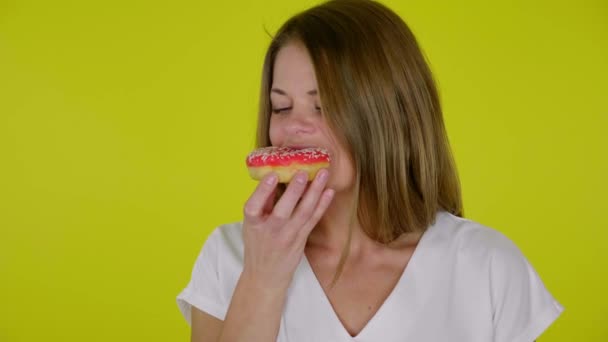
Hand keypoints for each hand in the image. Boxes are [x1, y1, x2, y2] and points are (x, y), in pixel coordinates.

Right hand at [241, 169, 334, 290]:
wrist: (266, 275)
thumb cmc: (258, 244)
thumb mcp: (251, 225)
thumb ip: (262, 203)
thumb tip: (274, 176)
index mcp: (252, 224)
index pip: (254, 206)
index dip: (263, 190)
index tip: (272, 174)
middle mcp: (270, 230)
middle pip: (283, 209)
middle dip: (295, 190)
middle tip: (304, 172)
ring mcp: (288, 236)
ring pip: (303, 212)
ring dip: (315, 192)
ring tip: (324, 174)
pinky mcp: (301, 239)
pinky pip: (313, 219)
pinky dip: (322, 205)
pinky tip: (329, 192)